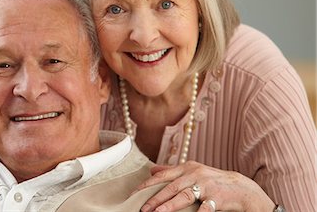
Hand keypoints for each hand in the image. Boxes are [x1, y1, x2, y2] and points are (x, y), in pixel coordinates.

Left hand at [135, 161, 274, 211]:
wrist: (242, 188)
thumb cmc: (213, 181)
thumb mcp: (193, 172)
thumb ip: (172, 172)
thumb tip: (152, 170)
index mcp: (187, 168)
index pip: (163, 175)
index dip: (147, 184)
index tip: (134, 193)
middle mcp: (195, 174)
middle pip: (171, 187)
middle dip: (155, 198)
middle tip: (142, 208)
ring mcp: (206, 185)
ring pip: (184, 196)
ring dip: (169, 206)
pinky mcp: (217, 198)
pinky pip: (205, 208)